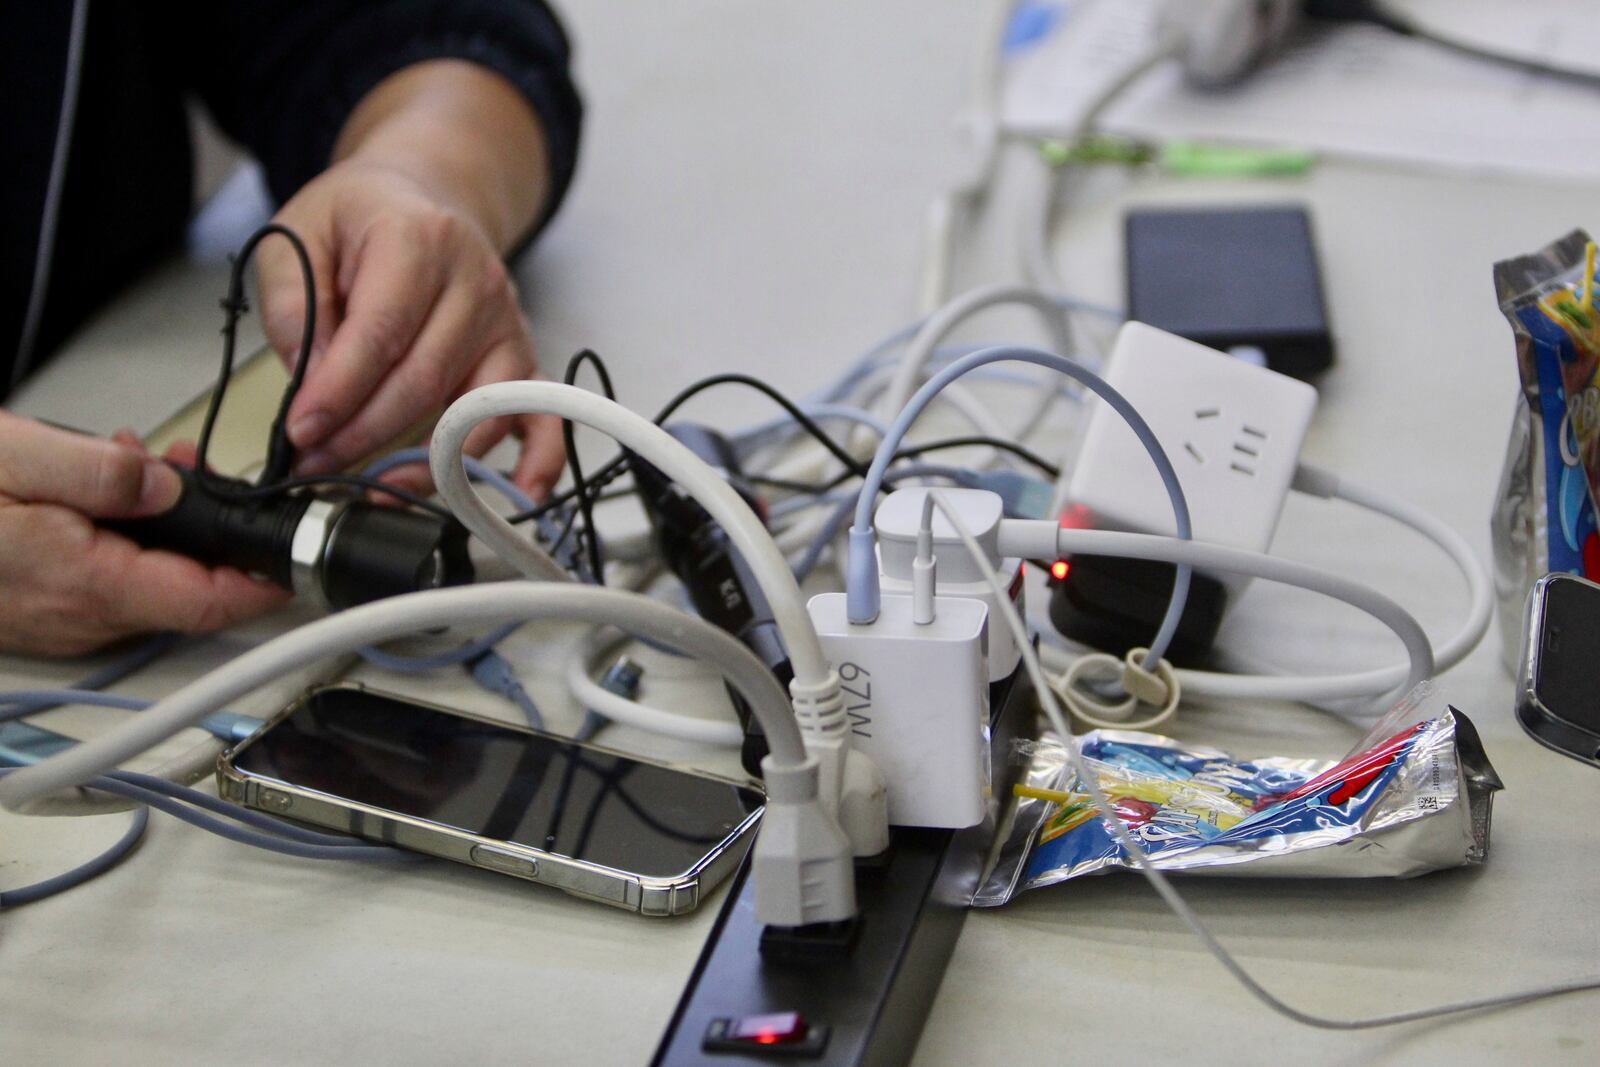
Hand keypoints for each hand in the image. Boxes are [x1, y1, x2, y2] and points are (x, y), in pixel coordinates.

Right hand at [0, 413, 288, 656]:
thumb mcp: (16, 458)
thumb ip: (100, 472)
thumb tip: (169, 484)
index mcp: (88, 584)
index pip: (205, 602)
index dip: (260, 583)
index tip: (290, 553)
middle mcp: (82, 618)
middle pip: (186, 589)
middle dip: (208, 531)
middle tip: (191, 470)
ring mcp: (63, 621)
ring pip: (148, 583)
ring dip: (164, 529)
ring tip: (138, 466)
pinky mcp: (47, 610)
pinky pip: (109, 583)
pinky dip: (125, 540)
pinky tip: (103, 496)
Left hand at [253, 61, 566, 500]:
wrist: (424, 196)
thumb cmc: (359, 221)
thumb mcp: (296, 237)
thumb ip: (293, 309)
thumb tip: (312, 386)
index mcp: (419, 239)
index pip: (381, 331)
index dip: (339, 392)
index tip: (302, 432)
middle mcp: (476, 281)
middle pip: (425, 380)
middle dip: (365, 435)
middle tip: (317, 462)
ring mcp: (507, 324)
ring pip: (473, 410)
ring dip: (425, 461)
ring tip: (376, 485)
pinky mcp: (522, 358)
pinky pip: (540, 417)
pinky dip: (536, 461)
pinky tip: (520, 495)